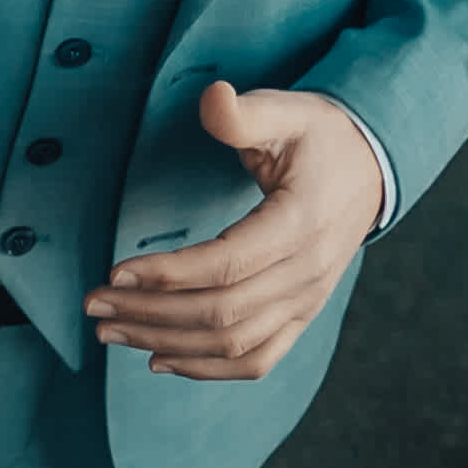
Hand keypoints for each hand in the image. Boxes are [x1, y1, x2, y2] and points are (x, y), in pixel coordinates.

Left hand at [86, 81, 385, 382]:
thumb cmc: (321, 138)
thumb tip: (213, 97)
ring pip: (232, 343)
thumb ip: (244, 113)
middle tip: (94, 305)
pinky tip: (157, 360)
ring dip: (166, 343)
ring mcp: (307, 301)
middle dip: (150, 312)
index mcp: (300, 224)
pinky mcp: (301, 315)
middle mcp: (308, 273)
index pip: (227, 265)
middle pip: (220, 312)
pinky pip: (257, 359)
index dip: (167, 274)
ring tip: (110, 330)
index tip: (113, 273)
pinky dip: (206, 369)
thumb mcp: (289, 112)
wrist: (372, 169)